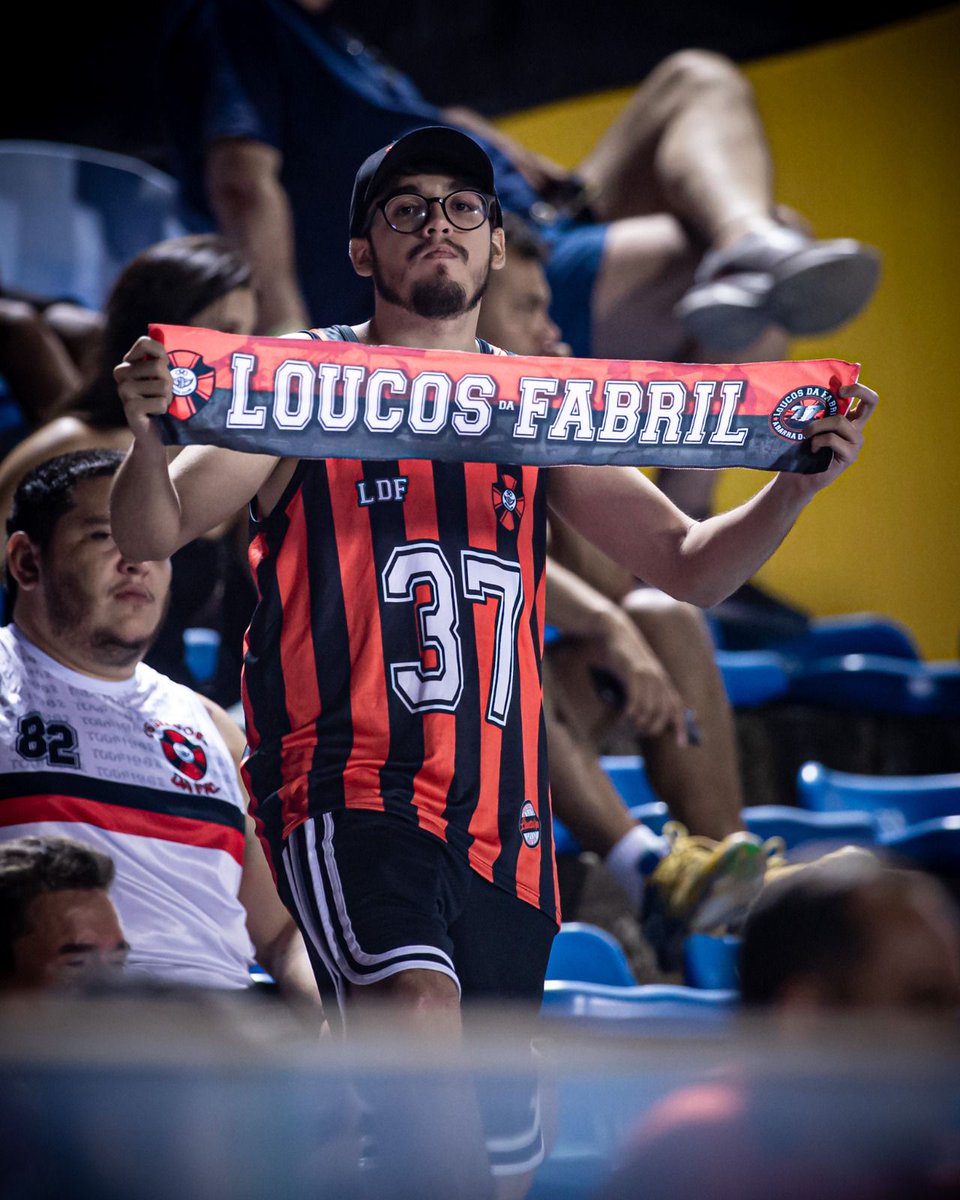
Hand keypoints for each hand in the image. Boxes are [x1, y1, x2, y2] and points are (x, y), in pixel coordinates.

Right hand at [113, 336, 173, 440]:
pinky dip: (165, 409)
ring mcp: (123, 390)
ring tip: (161, 403)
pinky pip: (160, 402)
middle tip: (164, 393)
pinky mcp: (130, 407)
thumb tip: (194, 343)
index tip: (165, 366)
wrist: (157, 434)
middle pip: (158, 366)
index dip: (161, 354)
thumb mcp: (166, 376)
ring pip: (162, 385)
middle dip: (170, 382)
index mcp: (129, 362)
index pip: (144, 343)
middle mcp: (122, 373)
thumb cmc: (166, 400)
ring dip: (169, 397)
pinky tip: (156, 414)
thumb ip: (167, 359)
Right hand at [590, 608, 689, 745]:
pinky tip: (625, 716)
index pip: (677, 709)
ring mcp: (647, 675)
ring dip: (639, 722)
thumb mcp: (640, 676)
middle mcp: (659, 680)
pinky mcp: (633, 671)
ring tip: (629, 725)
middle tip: (639, 731)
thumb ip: (647, 693)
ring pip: (649, 708)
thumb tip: (646, 716)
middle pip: (662, 713)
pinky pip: (635, 698)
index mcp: (664, 682)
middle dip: (652, 727)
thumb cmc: (627, 659)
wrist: (618, 633)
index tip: (681, 744)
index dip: (681, 727)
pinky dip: (631, 711)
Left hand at [800, 381, 878, 491]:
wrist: (798, 477)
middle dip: (857, 390)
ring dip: (817, 425)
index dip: (859, 388)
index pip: (868, 400)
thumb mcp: (810, 425)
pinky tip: (812, 449)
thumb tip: (808, 389)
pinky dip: (817, 441)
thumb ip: (817, 411)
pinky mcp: (850, 456)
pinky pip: (832, 439)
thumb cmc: (801, 449)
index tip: (840, 389)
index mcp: (850, 420)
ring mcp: (855, 443)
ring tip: (805, 434)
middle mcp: (857, 429)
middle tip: (838, 392)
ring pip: (840, 421)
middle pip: (871, 402)